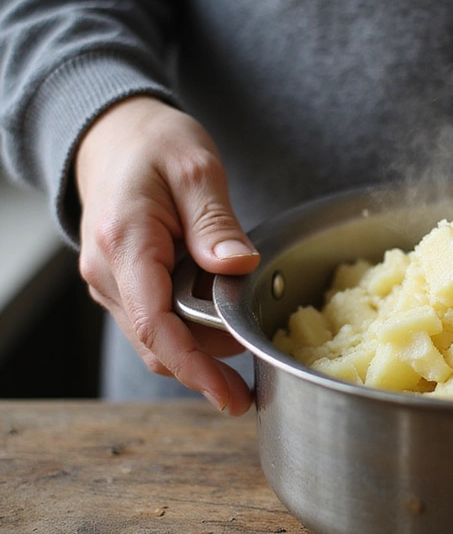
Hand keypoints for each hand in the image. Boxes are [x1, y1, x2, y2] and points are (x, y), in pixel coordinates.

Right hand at [76, 95, 258, 414]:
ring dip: (204, 348)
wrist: (117, 137)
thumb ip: (216, 222)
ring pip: (160, 340)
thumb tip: (237, 266)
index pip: (156, 324)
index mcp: (125, 243)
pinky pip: (159, 324)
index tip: (231, 395)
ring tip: (249, 331)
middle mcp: (108, 274)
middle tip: (262, 368)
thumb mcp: (196, 170)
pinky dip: (194, 332)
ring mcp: (113, 285)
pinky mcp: (125, 288)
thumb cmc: (156, 146)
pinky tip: (226, 324)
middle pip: (159, 343)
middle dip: (210, 365)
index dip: (196, 367)